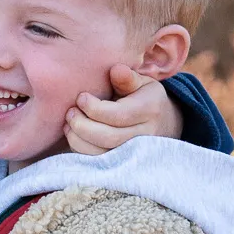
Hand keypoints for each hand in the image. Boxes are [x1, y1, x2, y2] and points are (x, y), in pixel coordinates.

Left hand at [66, 65, 181, 154]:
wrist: (164, 124)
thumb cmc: (145, 98)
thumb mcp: (142, 83)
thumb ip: (127, 78)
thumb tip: (116, 70)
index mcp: (150, 109)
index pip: (119, 114)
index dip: (94, 108)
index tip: (81, 98)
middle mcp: (145, 135)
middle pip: (109, 137)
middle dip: (83, 125)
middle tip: (71, 112)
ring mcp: (134, 153)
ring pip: (102, 154)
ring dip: (78, 139)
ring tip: (69, 123)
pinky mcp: (122, 163)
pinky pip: (98, 163)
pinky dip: (81, 150)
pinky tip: (74, 135)